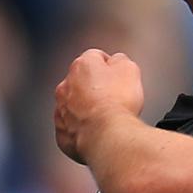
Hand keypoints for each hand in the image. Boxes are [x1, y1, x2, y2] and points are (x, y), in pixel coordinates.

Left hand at [54, 50, 144, 164]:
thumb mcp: (130, 69)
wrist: (107, 134)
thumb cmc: (117, 103)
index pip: (96, 57)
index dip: (111, 67)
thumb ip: (121, 60)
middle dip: (97, 88)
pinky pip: (72, 127)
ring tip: (108, 118)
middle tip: (116, 99)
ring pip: (74, 104)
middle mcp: (66, 85)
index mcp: (82, 65)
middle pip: (82, 82)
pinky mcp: (62, 132)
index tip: (120, 77)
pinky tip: (98, 132)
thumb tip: (117, 61)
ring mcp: (61, 109)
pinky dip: (84, 129)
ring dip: (88, 108)